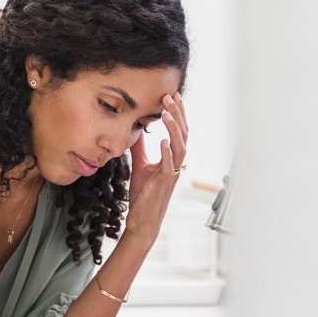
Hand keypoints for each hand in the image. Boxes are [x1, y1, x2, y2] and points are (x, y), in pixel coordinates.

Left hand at [124, 92, 187, 243]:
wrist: (142, 220)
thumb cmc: (144, 195)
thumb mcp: (140, 165)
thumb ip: (140, 148)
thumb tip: (135, 130)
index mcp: (171, 158)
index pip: (178, 131)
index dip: (176, 114)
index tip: (171, 96)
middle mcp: (175, 164)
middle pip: (183, 134)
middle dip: (177, 114)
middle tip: (170, 96)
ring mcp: (171, 173)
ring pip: (180, 147)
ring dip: (174, 129)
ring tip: (166, 113)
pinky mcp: (163, 183)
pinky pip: (169, 166)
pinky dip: (167, 153)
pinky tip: (163, 141)